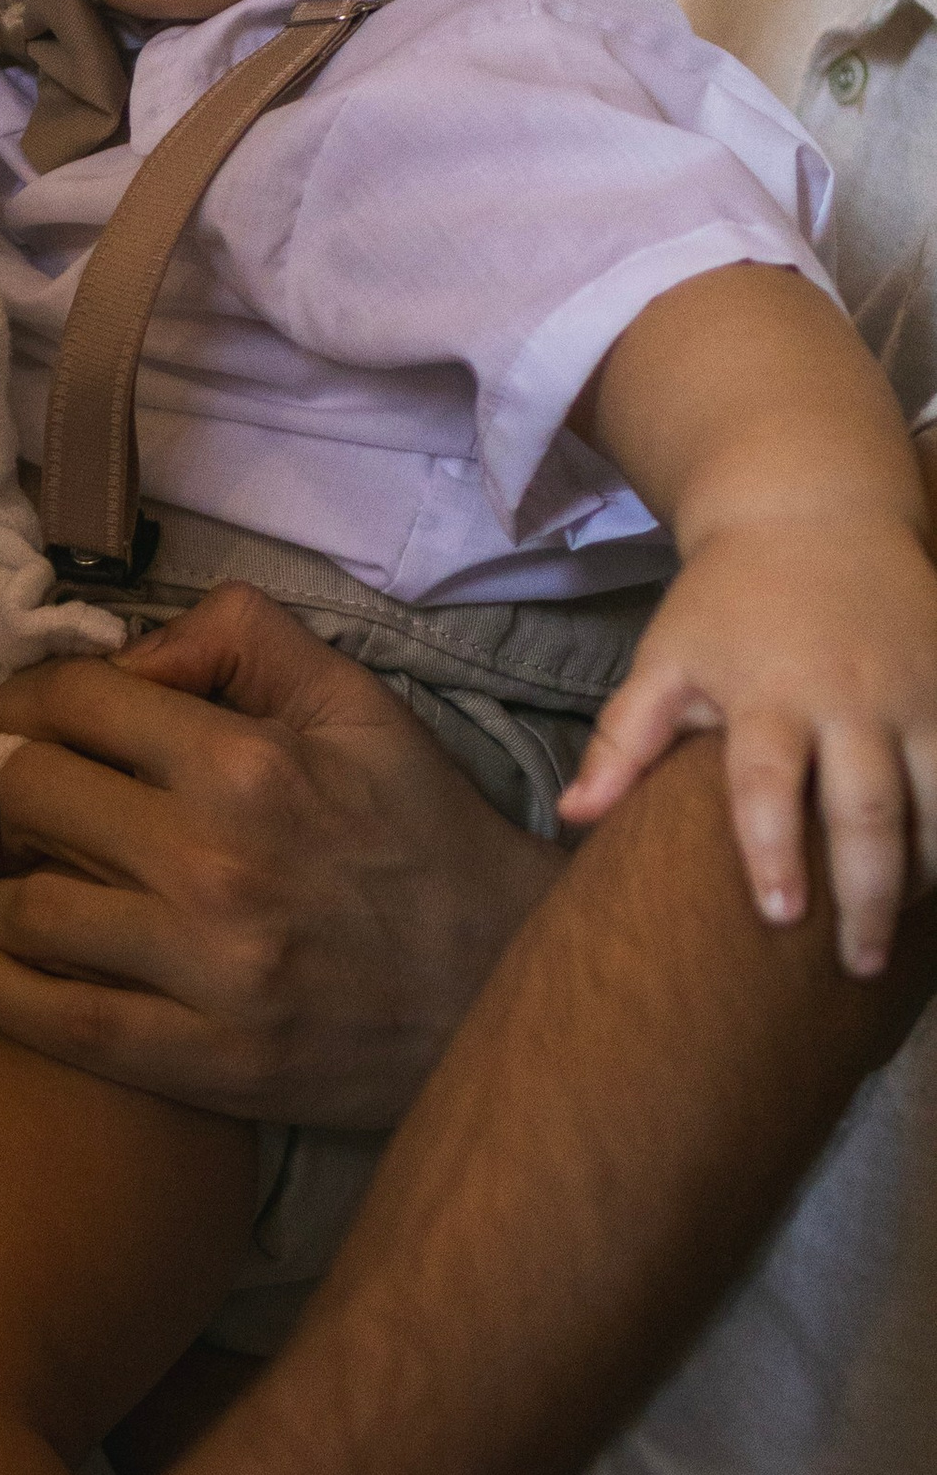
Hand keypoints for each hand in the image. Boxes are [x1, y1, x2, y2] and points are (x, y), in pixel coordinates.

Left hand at [0, 587, 562, 1130]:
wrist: (501, 982)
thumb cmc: (422, 832)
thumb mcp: (357, 702)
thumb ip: (240, 638)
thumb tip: (126, 654)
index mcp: (249, 763)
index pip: (76, 705)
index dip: (22, 704)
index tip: (13, 724)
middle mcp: (216, 863)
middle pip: (31, 799)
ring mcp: (207, 971)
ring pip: (27, 912)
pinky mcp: (207, 1060)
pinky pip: (64, 1025)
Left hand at [561, 515, 936, 977]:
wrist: (815, 511)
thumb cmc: (726, 602)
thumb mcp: (664, 658)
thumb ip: (623, 740)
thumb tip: (573, 820)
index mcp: (770, 694)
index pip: (769, 783)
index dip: (775, 850)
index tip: (780, 915)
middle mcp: (852, 696)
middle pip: (868, 807)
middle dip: (867, 892)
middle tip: (856, 962)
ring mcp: (917, 690)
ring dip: (927, 870)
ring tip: (901, 934)